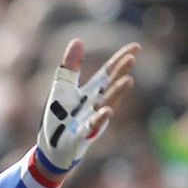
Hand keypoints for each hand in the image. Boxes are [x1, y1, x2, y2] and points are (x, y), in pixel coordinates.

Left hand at [35, 39, 138, 172]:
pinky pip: (92, 127)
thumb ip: (70, 67)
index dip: (120, 60)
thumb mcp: (62, 88)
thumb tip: (78, 40)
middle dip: (120, 73)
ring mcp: (91, 120)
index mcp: (91, 93)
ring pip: (106, 105)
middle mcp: (95, 105)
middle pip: (109, 86)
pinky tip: (107, 111)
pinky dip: (99, 119)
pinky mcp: (82, 135)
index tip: (136, 47)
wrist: (51, 147)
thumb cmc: (59, 117)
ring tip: (128, 80)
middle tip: (131, 59)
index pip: (108, 73)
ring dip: (116, 93)